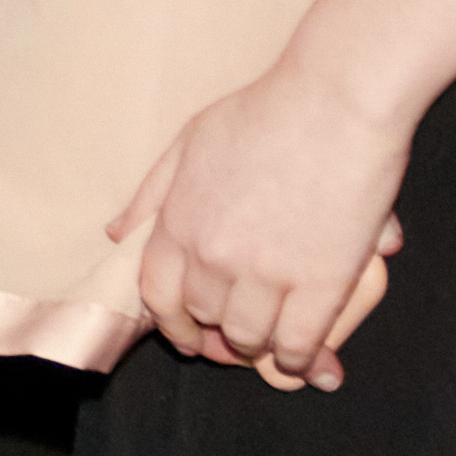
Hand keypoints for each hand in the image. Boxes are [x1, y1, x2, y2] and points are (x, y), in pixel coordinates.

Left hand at [115, 56, 410, 388]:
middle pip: (205, 317)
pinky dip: (298, 355)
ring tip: (276, 333)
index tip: (189, 335)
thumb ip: (153, 192)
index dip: (172, 323)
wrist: (336, 99)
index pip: (156, 296)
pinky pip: (297, 344)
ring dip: (260, 343)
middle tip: (243, 329)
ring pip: (249, 337)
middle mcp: (214, 255)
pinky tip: (304, 352)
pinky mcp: (321, 283)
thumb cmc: (268, 110)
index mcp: (179, 222)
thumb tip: (118, 233)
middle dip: (220, 329)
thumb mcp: (191, 140)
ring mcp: (266, 272)